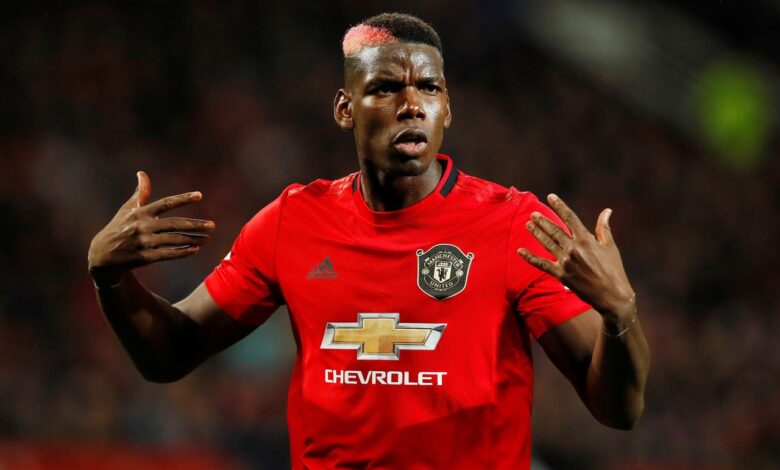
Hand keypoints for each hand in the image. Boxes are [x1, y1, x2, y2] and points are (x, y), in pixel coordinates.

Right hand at [87, 171, 215, 286]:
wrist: (102, 255)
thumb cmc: (118, 228)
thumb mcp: (127, 210)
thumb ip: (140, 193)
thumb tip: (142, 173)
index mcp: (140, 213)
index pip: (165, 203)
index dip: (182, 199)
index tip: (199, 195)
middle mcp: (142, 227)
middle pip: (174, 224)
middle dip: (195, 225)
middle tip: (213, 225)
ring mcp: (144, 243)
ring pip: (173, 240)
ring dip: (193, 239)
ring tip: (208, 238)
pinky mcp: (144, 257)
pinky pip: (167, 255)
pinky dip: (182, 252)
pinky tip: (195, 249)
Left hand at [517, 194, 634, 319]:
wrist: (611, 295)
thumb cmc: (613, 269)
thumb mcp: (610, 246)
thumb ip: (604, 227)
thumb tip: (607, 210)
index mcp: (586, 240)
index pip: (570, 218)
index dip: (559, 206)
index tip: (550, 197)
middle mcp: (574, 249)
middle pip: (555, 230)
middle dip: (543, 221)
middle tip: (533, 214)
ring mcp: (566, 262)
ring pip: (547, 243)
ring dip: (536, 233)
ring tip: (528, 225)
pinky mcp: (561, 274)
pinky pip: (542, 264)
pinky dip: (530, 258)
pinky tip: (520, 251)